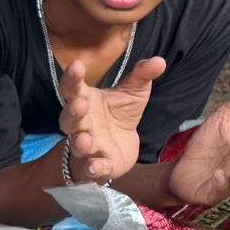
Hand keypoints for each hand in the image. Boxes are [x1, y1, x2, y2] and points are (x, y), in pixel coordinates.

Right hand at [60, 56, 166, 181]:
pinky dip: (94, 168)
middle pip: (70, 117)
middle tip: (79, 104)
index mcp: (85, 100)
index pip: (73, 88)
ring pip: (78, 144)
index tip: (76, 66)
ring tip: (84, 139)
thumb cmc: (119, 114)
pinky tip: (95, 167)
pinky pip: (94, 168)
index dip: (72, 78)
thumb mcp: (133, 92)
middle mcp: (82, 123)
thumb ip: (142, 76)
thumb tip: (159, 61)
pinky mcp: (100, 165)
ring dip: (80, 143)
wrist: (121, 146)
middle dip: (73, 112)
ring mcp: (88, 145)